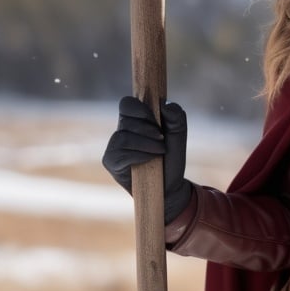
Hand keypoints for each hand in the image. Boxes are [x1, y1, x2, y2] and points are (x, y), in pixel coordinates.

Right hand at [102, 96, 191, 223]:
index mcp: (135, 121)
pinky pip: (121, 153)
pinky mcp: (111, 162)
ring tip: (160, 151)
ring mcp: (114, 147)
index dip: (140, 108)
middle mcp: (121, 131)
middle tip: (162, 139)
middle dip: (148, 128)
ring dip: (146, 143)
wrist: (170, 186)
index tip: (157, 119)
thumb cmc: (171, 159)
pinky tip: (150, 160)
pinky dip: (140, 155)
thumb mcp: (178, 136)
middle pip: (126, 118)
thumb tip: (165, 105)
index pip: (127, 104)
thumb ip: (176, 118)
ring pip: (123, 136)